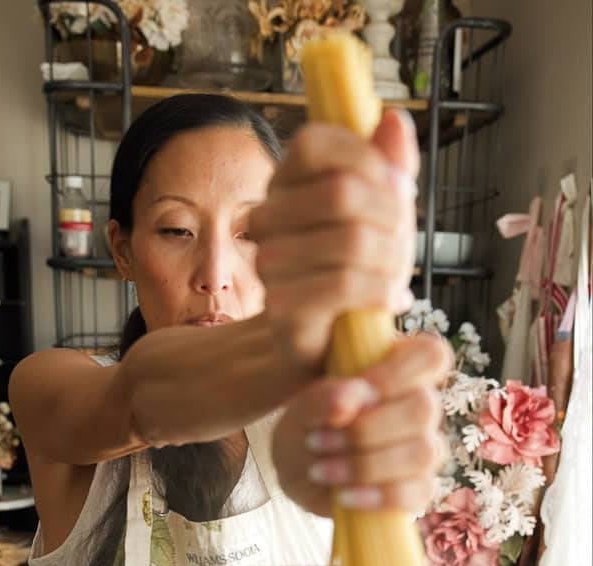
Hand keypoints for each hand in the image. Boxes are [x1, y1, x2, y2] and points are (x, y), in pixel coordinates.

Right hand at [250, 109, 418, 373]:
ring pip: (351, 240)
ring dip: (392, 261)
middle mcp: (267, 218)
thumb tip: (392, 118)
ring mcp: (269, 263)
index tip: (398, 189)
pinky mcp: (283, 307)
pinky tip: (392, 301)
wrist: (333, 340)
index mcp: (284, 183)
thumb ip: (387, 167)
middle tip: (405, 245)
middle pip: (342, 192)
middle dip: (392, 218)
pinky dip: (382, 292)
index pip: (313, 144)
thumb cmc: (357, 270)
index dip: (367, 160)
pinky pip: (345, 283)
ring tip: (398, 278)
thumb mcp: (382, 213)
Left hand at [272, 334, 452, 515]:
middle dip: (366, 429)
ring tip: (319, 470)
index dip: (396, 375)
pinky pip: (418, 492)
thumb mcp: (301, 408)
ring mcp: (423, 446)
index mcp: (399, 369)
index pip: (431, 356)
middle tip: (316, 440)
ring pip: (423, 452)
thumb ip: (324, 397)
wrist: (296, 469)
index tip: (355, 392)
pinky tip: (343, 495)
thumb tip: (356, 396)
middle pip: (425, 408)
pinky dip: (376, 495)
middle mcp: (419, 405)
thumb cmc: (305, 425)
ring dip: (366, 464)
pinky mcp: (417, 486)